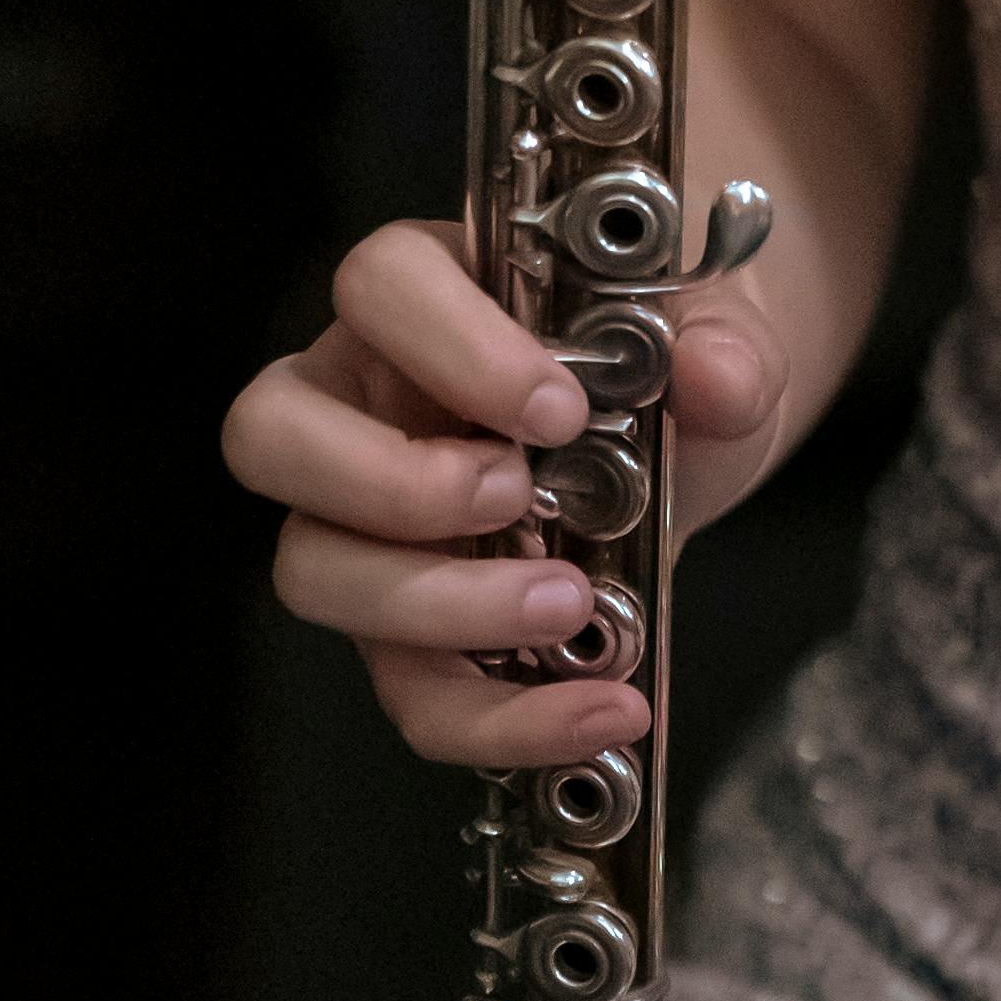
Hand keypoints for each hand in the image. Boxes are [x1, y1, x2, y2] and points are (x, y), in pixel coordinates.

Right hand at [218, 216, 785, 767]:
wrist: (690, 434)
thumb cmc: (665, 355)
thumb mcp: (715, 331)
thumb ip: (728, 346)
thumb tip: (715, 376)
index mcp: (428, 293)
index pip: (378, 283)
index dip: (450, 343)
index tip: (556, 406)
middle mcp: (365, 400)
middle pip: (272, 432)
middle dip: (392, 481)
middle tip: (519, 497)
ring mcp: (367, 520)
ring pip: (312, 569)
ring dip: (438, 605)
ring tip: (567, 602)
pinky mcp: (406, 626)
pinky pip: (407, 690)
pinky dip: (499, 717)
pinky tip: (596, 709)